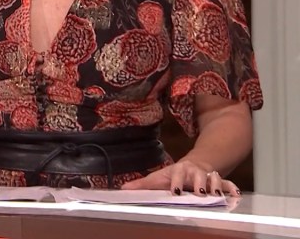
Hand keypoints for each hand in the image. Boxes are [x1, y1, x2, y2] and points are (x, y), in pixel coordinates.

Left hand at [121, 158, 241, 195]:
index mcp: (179, 170)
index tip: (176, 192)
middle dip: (199, 184)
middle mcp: (195, 172)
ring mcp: (208, 175)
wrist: (194, 165)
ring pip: (214, 179)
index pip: (177, 175)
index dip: (177, 183)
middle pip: (198, 176)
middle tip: (201, 193)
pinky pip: (228, 184)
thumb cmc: (174, 175)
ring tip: (217, 195)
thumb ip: (143, 184)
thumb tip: (124, 189)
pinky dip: (232, 188)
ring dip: (216, 186)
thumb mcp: (158, 177)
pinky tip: (236, 195)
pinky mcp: (219, 181)